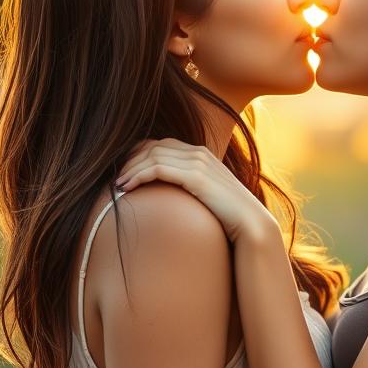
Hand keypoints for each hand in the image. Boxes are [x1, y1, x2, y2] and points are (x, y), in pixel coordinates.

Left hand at [115, 139, 277, 243]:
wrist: (251, 224)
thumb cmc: (228, 215)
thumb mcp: (207, 195)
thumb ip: (191, 187)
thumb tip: (171, 197)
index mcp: (200, 154)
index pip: (160, 144)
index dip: (138, 155)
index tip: (125, 172)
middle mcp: (198, 152)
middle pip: (152, 146)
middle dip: (130, 160)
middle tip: (116, 179)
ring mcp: (198, 162)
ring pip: (152, 155)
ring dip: (130, 169)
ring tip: (118, 186)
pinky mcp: (195, 175)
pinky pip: (158, 168)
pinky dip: (139, 175)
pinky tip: (128, 188)